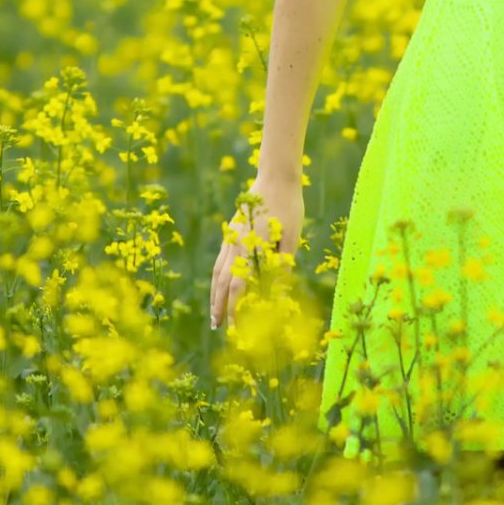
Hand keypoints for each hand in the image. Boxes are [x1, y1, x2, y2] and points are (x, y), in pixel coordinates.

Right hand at [210, 173, 302, 329]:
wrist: (275, 176)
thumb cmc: (288, 206)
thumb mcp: (290, 237)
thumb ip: (281, 264)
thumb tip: (278, 292)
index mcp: (249, 247)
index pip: (238, 286)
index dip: (236, 309)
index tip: (235, 327)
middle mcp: (235, 243)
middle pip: (222, 282)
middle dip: (219, 306)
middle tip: (217, 327)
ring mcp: (230, 236)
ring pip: (217, 270)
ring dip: (214, 293)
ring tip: (213, 312)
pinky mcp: (232, 229)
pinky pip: (220, 258)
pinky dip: (217, 275)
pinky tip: (219, 284)